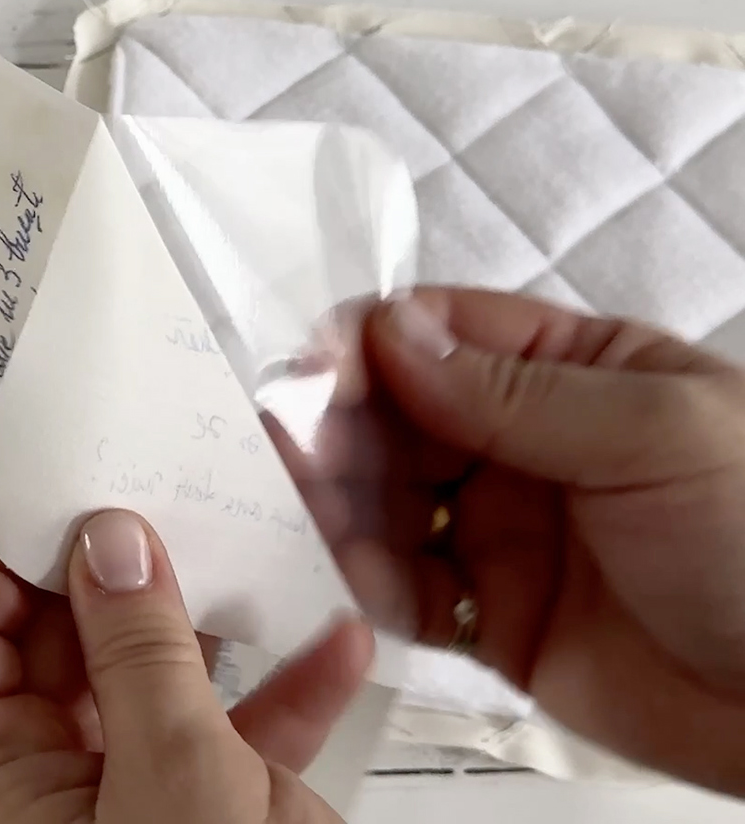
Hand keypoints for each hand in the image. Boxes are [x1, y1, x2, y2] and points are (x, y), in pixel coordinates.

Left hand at [0, 511, 373, 823]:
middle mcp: (53, 788)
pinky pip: (241, 733)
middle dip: (117, 566)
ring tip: (249, 544)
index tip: (65, 495)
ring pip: (157, 676)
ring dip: (215, 615)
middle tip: (163, 492)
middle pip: (57, 640)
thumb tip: (110, 547)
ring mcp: (139, 800)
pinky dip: (287, 686)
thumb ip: (141, 661)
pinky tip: (333, 644)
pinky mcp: (218, 818)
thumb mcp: (170, 791)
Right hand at [296, 287, 744, 795]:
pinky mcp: (492, 618)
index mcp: (574, 372)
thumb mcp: (654, 435)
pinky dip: (373, 586)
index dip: (369, 347)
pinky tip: (370, 584)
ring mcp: (505, 531)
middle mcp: (526, 444)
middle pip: (396, 418)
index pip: (444, 334)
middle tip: (296, 454)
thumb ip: (514, 391)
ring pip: (387, 503)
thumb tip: (392, 332)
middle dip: (339, 432)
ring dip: (342, 509)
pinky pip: (407, 592)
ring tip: (323, 523)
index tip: (310, 371)